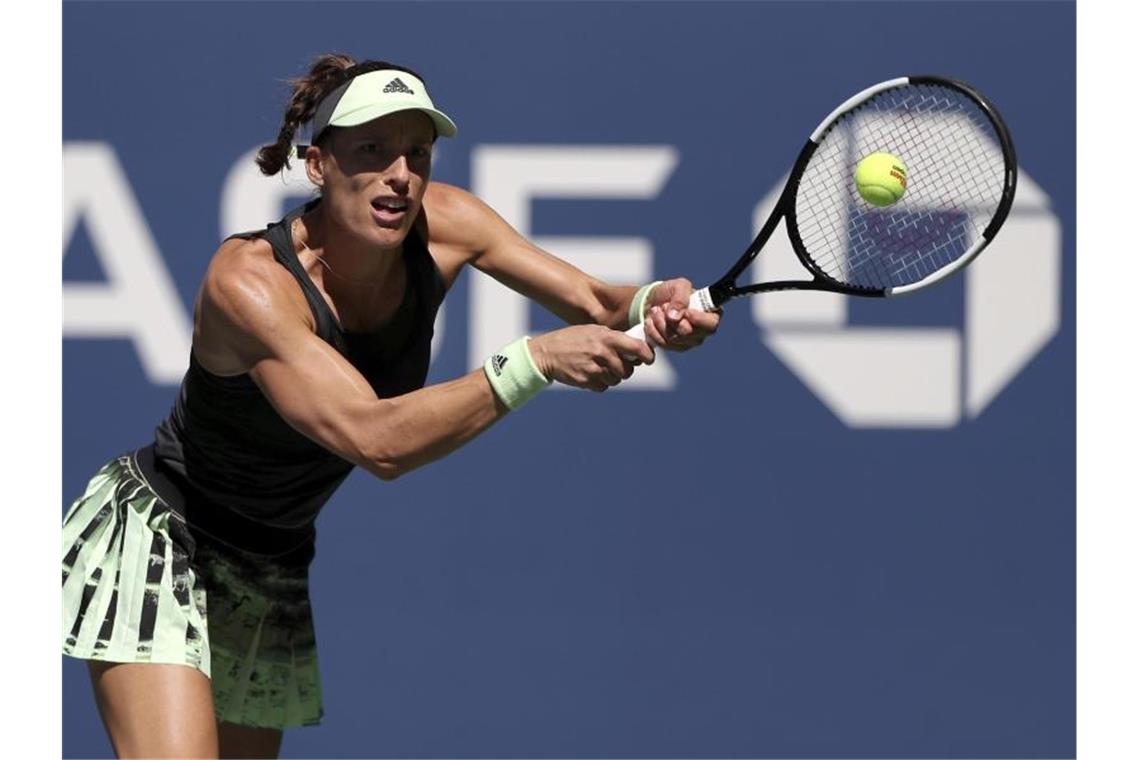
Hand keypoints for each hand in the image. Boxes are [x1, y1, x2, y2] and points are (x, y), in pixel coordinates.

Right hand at [529, 325, 654, 391]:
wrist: (547, 353)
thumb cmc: (573, 339)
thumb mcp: (593, 330)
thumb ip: (614, 338)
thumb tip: (637, 349)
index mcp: (606, 337)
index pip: (637, 348)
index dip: (647, 355)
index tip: (648, 359)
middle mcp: (602, 353)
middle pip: (628, 369)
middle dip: (625, 369)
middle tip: (616, 364)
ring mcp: (594, 368)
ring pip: (616, 380)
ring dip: (612, 377)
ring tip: (599, 367)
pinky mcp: (586, 381)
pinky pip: (604, 387)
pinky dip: (600, 383)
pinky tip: (590, 373)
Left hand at [642, 277, 720, 350]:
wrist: (653, 301)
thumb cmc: (671, 292)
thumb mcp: (679, 286)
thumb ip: (680, 298)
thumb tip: (675, 316)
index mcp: (710, 314)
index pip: (711, 324)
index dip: (698, 320)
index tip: (686, 311)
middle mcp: (702, 331)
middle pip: (689, 333)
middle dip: (672, 320)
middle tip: (663, 306)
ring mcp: (689, 341)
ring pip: (674, 339)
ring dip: (660, 323)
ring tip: (655, 310)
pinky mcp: (675, 347)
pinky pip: (663, 344)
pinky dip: (653, 331)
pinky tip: (651, 321)